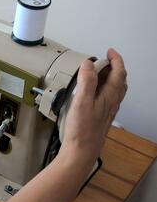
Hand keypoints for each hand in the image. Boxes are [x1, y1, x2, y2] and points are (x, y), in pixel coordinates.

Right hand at [60, 48, 127, 166]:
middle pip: (120, 80)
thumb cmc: (82, 129)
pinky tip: (94, 92)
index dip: (116, 59)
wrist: (82, 150)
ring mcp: (108, 110)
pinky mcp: (102, 116)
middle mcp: (112, 102)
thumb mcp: (81, 101)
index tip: (109, 51)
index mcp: (110, 95)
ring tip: (98, 73)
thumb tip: (88, 64)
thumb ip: (86, 81)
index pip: (119, 72)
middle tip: (103, 60)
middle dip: (114, 67)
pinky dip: (105, 88)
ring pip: (116, 89)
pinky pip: (108, 97)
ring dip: (110, 78)